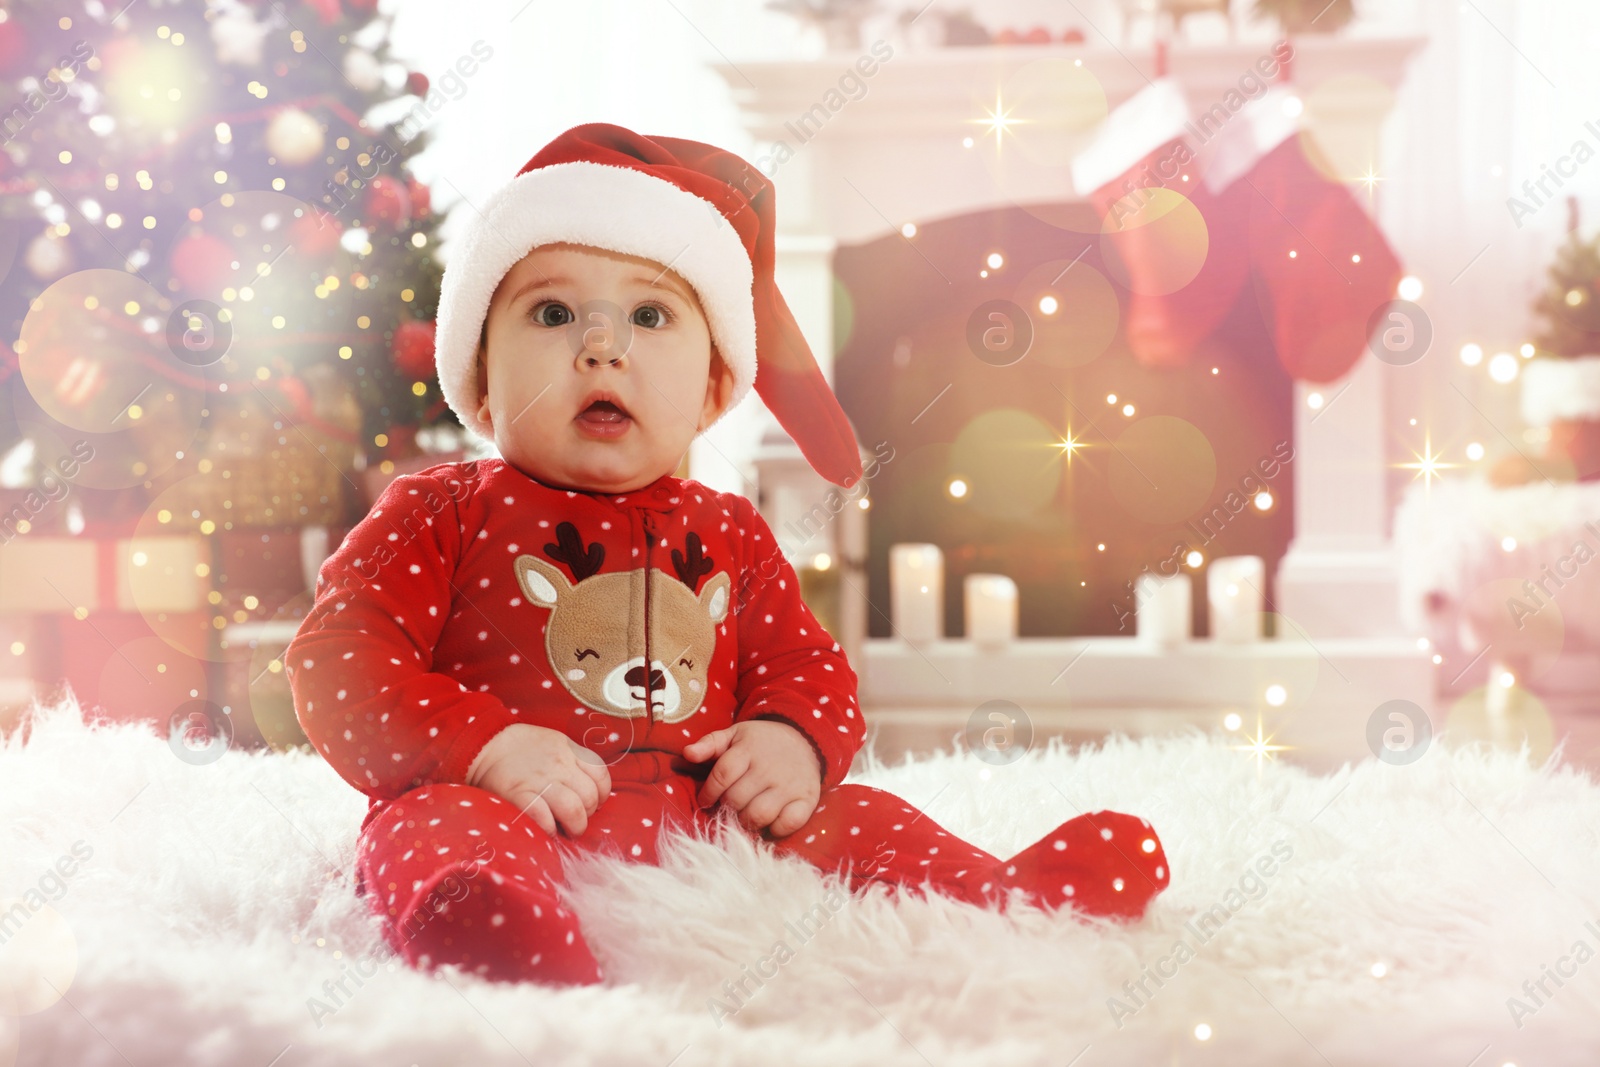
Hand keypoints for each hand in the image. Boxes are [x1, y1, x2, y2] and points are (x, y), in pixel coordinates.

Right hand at [464, 724, 611, 837]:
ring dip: (575, 826)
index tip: (593, 803)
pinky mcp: (519, 795)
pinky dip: (550, 829)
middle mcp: (559, 765)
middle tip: (577, 820)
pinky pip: (544, 818)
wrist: (486, 744)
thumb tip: (589, 789)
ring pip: (573, 809)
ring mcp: (540, 780)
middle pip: (589, 796)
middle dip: (588, 814)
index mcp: (569, 750)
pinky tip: (547, 830)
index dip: (601, 795)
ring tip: (568, 830)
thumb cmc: (522, 747)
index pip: (600, 775)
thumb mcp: (555, 742)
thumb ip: (574, 760)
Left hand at [682, 719, 821, 838]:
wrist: (804, 740)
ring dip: (745, 822)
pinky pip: (787, 824)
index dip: (709, 792)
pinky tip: (768, 823)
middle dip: (726, 808)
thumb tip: (686, 754)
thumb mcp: (735, 735)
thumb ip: (709, 744)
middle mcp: (770, 768)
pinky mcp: (807, 799)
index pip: (722, 775)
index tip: (706, 800)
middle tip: (726, 808)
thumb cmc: (761, 742)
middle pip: (737, 799)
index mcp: (749, 749)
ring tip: (742, 817)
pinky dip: (775, 829)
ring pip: (759, 815)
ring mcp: (789, 785)